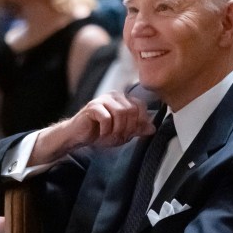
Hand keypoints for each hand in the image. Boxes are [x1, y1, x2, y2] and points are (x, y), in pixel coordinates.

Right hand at [30, 92, 155, 165]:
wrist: (79, 135)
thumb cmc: (101, 132)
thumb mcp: (123, 132)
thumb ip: (137, 129)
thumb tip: (153, 128)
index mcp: (124, 99)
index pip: (140, 107)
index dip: (139, 122)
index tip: (130, 133)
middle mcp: (115, 96)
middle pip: (131, 111)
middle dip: (127, 128)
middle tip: (119, 137)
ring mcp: (103, 99)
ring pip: (120, 113)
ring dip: (117, 129)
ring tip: (109, 135)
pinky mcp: (93, 106)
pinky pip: (106, 118)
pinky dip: (106, 130)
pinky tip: (101, 133)